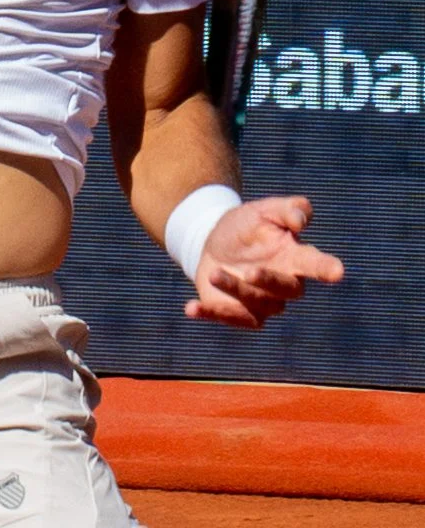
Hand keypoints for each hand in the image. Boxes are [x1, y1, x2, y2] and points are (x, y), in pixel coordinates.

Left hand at [186, 196, 343, 329]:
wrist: (215, 241)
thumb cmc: (248, 225)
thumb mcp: (264, 209)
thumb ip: (288, 210)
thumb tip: (301, 219)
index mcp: (295, 257)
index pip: (316, 264)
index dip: (326, 268)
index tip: (338, 271)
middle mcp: (283, 285)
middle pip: (286, 291)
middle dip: (269, 282)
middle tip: (251, 271)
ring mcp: (262, 303)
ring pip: (255, 306)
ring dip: (234, 291)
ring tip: (214, 273)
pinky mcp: (237, 313)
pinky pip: (226, 318)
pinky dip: (209, 314)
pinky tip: (190, 308)